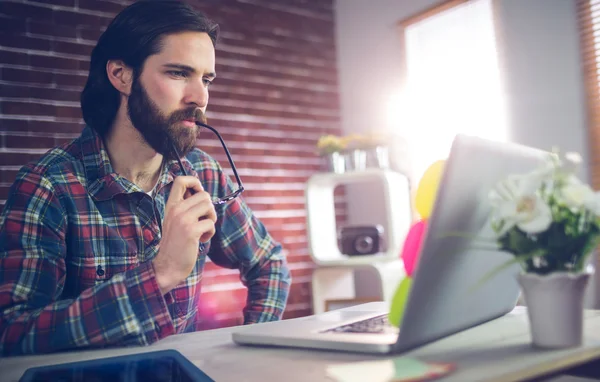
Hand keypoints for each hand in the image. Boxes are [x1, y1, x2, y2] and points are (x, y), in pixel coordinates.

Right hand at [152, 176, 216, 294]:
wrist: (168, 265)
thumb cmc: (176, 243)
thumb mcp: (175, 220)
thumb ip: (185, 207)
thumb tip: (201, 194)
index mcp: (171, 205)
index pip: (180, 180)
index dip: (194, 182)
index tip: (198, 193)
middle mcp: (176, 209)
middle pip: (204, 194)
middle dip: (209, 208)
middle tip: (203, 220)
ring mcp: (183, 220)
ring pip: (209, 206)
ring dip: (211, 219)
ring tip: (202, 229)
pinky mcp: (191, 231)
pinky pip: (211, 223)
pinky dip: (210, 232)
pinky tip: (201, 239)